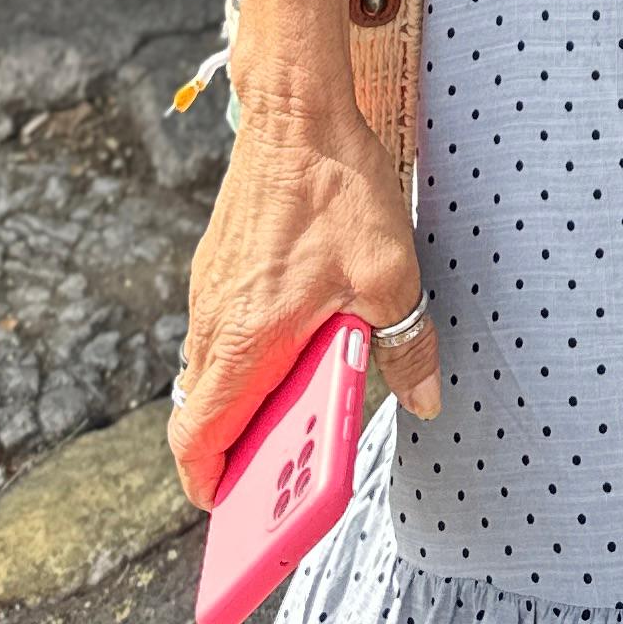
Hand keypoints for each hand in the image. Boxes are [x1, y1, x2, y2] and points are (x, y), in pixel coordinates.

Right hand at [170, 94, 438, 512]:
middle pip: (202, 414)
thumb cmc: (338, 192)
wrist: (296, 109)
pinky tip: (300, 341)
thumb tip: (426, 398)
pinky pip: (221, 330)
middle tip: (282, 474)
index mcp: (245, 343)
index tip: (240, 514)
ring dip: (244, 399)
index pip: (196, 441)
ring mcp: (209, 291)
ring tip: (300, 414)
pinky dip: (247, 354)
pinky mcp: (217, 265)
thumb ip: (406, 346)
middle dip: (237, 452)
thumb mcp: (389, 276)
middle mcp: (212, 323)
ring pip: (210, 371)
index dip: (212, 487)